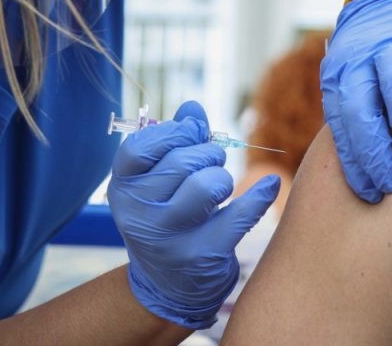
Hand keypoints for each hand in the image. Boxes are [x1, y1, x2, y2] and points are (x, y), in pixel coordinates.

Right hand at [107, 101, 280, 328]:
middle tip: (212, 164)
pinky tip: (269, 186)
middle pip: (181, 162)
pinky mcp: (202, 255)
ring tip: (220, 186)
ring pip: (208, 185)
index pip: (140, 147)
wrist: (170, 284)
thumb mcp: (158, 181)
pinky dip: (259, 196)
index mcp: (122, 188)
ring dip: (222, 178)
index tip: (191, 135)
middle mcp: (139, 214)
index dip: (173, 133)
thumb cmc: (166, 216)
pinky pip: (239, 215)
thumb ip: (174, 140)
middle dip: (207, 155)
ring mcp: (169, 238)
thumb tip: (193, 108)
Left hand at [321, 0, 391, 202]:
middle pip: (363, 106)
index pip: (342, 123)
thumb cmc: (370, 57)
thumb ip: (354, 115)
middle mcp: (363, 56)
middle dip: (376, 150)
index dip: (356, 162)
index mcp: (341, 73)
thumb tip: (361, 177)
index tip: (371, 193)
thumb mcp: (351, 79)